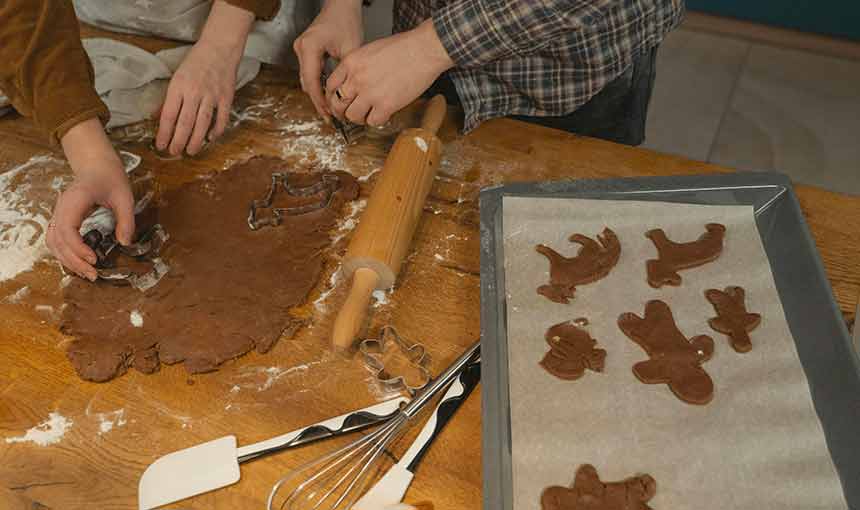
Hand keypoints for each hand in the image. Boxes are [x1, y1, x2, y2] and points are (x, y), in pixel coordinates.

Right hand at [51, 118, 134, 280]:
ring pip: (53, 242)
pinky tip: (80, 263)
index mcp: (74, 200)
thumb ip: (126, 220)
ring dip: (67, 260)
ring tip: (87, 273)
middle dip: (73, 261)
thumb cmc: (110, 178)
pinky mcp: (61, 219)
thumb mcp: (125, 197)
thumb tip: (126, 243)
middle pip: (57, 240)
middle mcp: (61, 208)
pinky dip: (65, 254)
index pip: (67, 228)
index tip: (94, 259)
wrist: (97, 166)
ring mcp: (58, 214)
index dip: (77, 247)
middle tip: (93, 275)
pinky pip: (56, 240)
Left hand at [155, 1, 253, 155]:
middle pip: (185, 123)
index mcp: (178, 87)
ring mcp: (212, 96)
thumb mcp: (177, 77)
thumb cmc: (196, 62)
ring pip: (202, 123)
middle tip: (174, 153)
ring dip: (196, 140)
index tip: (160, 145)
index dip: (164, 133)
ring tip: (191, 151)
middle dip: (178, 141)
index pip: (168, 115)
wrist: (219, 48)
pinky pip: (221, 118)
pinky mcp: (226, 97)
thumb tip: (158, 117)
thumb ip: (169, 98)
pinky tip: (210, 138)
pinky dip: (216, 130)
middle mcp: (194, 92)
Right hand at [293, 0, 363, 119]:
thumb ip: (346, 74)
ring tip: (330, 110)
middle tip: (331, 117)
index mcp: (310, 48)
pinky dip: (318, 84)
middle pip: (307, 83)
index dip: (320, 101)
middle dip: (318, 101)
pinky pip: (309, 72)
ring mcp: (301, 50)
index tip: (329, 114)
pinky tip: (327, 94)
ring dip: (317, 94)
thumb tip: (348, 96)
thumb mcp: (351, 50)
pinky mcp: (305, 51)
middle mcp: (301, 49)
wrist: (341, 6)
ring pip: (307, 79)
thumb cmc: (346, 21)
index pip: (312, 82)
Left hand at [325, 19, 452, 126]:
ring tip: (368, 114)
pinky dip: (377, 120)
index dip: (332, 97)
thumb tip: (353, 83)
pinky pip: (373, 121)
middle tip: (348, 114)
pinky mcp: (386, 105)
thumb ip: (358, 67)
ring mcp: (370, 93)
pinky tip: (383, 113)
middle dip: (341, 112)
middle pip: (337, 104)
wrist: (423, 50)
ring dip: (359, 118)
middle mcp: (357, 78)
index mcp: (351, 63)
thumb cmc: (403, 48)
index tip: (337, 102)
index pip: (330, 86)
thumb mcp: (370, 51)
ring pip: (352, 116)